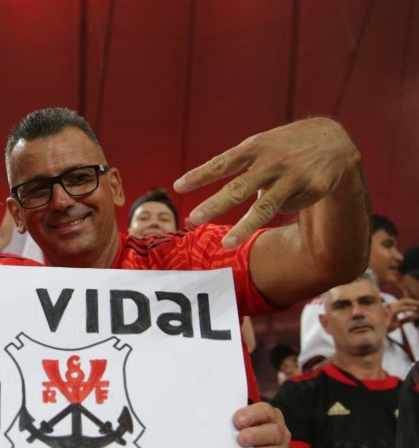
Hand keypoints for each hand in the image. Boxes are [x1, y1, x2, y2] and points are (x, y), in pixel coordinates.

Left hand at [175, 117, 359, 247]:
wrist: (334, 140)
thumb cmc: (286, 147)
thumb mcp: (262, 147)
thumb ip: (241, 168)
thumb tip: (217, 199)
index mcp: (254, 147)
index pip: (221, 163)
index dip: (199, 175)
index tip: (178, 187)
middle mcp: (270, 161)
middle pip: (237, 187)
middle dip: (214, 204)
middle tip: (193, 218)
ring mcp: (291, 175)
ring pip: (264, 207)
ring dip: (244, 226)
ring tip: (227, 243)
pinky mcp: (311, 187)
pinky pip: (289, 206)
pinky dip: (285, 206)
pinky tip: (294, 195)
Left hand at [233, 402, 289, 447]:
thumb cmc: (243, 432)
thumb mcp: (241, 422)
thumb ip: (234, 419)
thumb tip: (216, 417)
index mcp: (271, 417)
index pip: (265, 412)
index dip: (252, 415)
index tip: (237, 421)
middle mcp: (279, 433)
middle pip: (273, 432)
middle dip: (256, 435)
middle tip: (241, 438)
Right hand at [387, 297, 418, 329]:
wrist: (377, 334)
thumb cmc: (385, 329)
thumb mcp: (397, 323)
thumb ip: (405, 319)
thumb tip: (414, 317)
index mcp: (392, 308)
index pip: (404, 302)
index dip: (413, 303)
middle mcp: (390, 306)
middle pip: (404, 300)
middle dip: (414, 301)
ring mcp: (389, 309)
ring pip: (403, 302)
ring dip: (413, 303)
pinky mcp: (389, 313)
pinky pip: (400, 308)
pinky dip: (408, 308)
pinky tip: (415, 308)